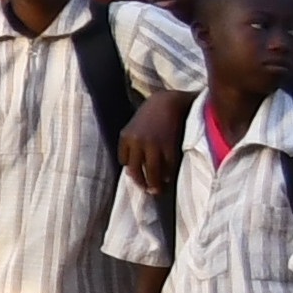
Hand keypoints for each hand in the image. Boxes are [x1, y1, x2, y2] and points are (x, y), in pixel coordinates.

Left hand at [117, 83, 188, 197]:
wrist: (168, 102)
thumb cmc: (150, 114)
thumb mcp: (133, 126)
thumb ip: (130, 143)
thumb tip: (130, 168)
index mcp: (126, 137)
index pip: (124, 160)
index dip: (130, 169)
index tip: (135, 175)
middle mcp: (137, 142)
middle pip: (135, 170)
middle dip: (140, 182)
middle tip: (146, 190)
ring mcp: (153, 145)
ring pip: (151, 171)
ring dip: (154, 183)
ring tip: (156, 190)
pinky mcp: (169, 146)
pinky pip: (167, 166)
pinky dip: (167, 174)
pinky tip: (167, 178)